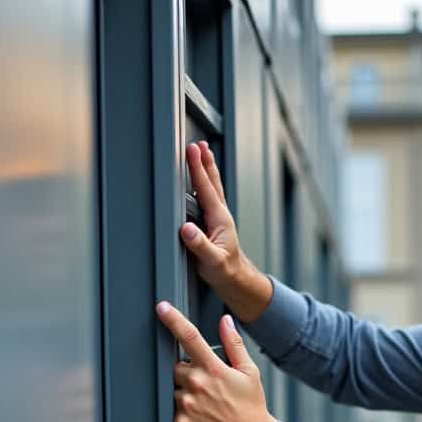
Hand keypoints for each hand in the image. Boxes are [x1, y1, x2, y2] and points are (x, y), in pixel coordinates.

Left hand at [156, 301, 277, 421]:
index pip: (189, 336)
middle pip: (176, 367)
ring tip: (206, 405)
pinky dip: (183, 412)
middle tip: (205, 385)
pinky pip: (173, 411)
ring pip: (173, 390)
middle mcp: (196, 384)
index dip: (173, 319)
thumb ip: (233, 344)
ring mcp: (186, 404)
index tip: (162, 308)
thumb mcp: (249, 372)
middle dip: (186, 372)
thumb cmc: (251, 408)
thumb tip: (225, 321)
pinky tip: (201, 417)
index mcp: (213, 368)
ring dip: (184, 393)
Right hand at [182, 141, 244, 287]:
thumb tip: (187, 229)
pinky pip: (208, 196)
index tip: (192, 150)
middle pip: (212, 181)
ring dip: (206, 169)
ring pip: (212, 187)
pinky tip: (199, 180)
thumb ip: (200, 245)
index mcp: (219, 218)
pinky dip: (204, 183)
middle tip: (198, 143)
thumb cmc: (224, 270)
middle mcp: (220, 214)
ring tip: (202, 152)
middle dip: (204, 162)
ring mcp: (217, 217)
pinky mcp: (213, 223)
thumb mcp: (212, 261)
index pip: (206, 188)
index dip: (198, 168)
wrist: (235, 278)